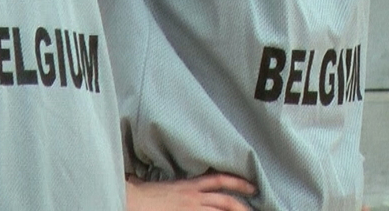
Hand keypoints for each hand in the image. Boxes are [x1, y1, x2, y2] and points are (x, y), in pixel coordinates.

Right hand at [126, 172, 256, 210]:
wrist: (132, 200)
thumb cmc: (141, 194)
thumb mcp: (159, 184)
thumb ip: (170, 185)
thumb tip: (157, 182)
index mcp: (189, 185)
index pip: (219, 179)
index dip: (238, 182)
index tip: (252, 186)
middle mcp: (194, 196)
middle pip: (226, 200)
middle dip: (243, 205)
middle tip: (256, 209)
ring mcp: (191, 208)